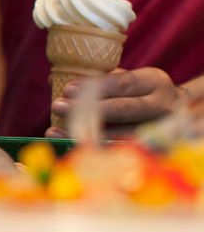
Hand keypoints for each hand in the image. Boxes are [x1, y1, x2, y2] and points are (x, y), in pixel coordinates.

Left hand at [46, 67, 188, 137]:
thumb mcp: (126, 79)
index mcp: (154, 81)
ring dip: (85, 133)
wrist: (179, 113)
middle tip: (58, 107)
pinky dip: (94, 149)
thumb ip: (96, 79)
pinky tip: (70, 146)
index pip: (122, 83)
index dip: (94, 87)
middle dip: (87, 109)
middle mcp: (162, 105)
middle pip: (122, 109)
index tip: (67, 90)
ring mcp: (161, 130)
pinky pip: (121, 151)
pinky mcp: (155, 149)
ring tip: (55, 131)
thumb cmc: (140, 94)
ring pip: (120, 134)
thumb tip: (52, 80)